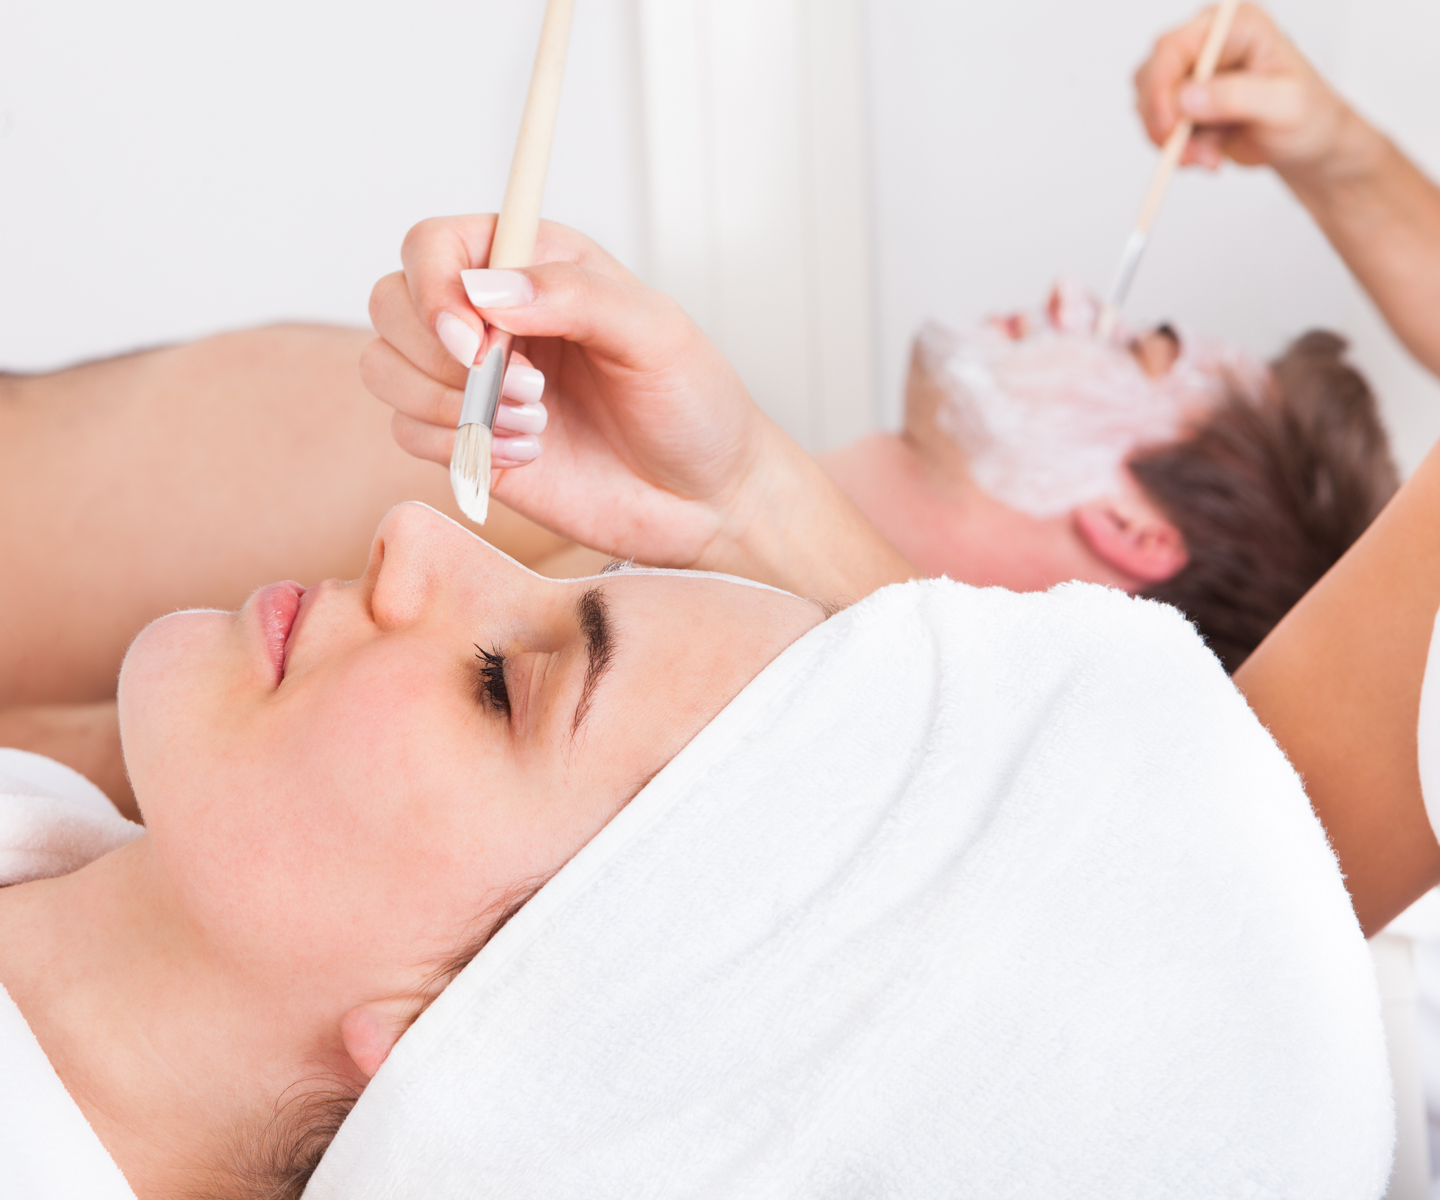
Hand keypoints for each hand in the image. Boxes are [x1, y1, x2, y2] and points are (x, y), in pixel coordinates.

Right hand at [361, 215, 910, 596]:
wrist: (704, 499)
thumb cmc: (694, 406)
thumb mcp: (655, 335)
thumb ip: (574, 296)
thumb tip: (486, 289)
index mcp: (533, 263)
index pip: (433, 244)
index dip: (433, 288)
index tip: (475, 339)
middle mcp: (490, 315)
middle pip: (390, 303)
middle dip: (441, 357)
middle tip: (526, 389)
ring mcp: (472, 380)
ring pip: (385, 368)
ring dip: (450, 406)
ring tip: (535, 424)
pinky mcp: (466, 440)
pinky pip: (406, 432)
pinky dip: (458, 448)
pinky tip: (528, 454)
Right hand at [1134, 4, 1359, 180]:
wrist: (1309, 143)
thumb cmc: (1309, 115)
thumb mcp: (1284, 106)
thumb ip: (1236, 98)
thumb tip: (1186, 99)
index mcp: (1235, 26)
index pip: (1174, 46)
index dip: (1160, 87)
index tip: (1168, 128)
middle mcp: (1208, 43)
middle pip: (1152, 75)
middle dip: (1163, 122)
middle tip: (1187, 154)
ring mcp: (1194, 75)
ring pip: (1150, 106)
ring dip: (1172, 141)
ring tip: (1208, 158)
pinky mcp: (1186, 104)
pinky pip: (1159, 128)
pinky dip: (1178, 150)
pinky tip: (1209, 156)